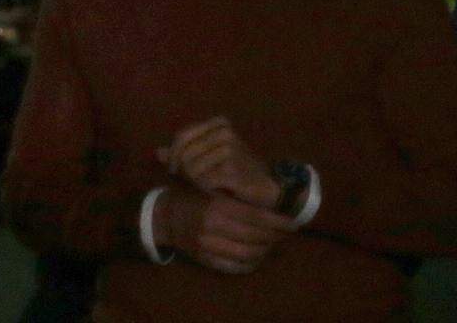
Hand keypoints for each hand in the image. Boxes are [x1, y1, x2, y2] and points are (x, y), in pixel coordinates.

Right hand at [156, 186, 295, 274]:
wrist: (164, 217)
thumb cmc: (192, 197)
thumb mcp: (211, 189)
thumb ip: (236, 197)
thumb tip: (271, 203)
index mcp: (216, 205)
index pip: (256, 217)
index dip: (278, 221)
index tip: (292, 222)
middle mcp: (213, 227)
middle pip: (256, 237)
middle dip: (275, 236)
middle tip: (285, 233)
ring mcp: (209, 246)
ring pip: (249, 254)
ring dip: (266, 250)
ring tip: (273, 244)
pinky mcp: (206, 260)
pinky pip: (236, 267)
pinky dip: (251, 264)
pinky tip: (257, 256)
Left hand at [157, 116, 277, 208]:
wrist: (269, 189)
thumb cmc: (237, 173)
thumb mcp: (209, 160)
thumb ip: (183, 154)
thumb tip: (158, 153)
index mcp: (218, 125)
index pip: (181, 137)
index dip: (174, 155)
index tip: (175, 171)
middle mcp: (224, 132)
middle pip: (184, 153)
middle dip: (184, 171)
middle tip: (193, 182)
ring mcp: (230, 149)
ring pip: (192, 169)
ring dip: (197, 182)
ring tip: (210, 185)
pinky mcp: (232, 169)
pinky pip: (203, 181)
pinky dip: (207, 189)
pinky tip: (218, 191)